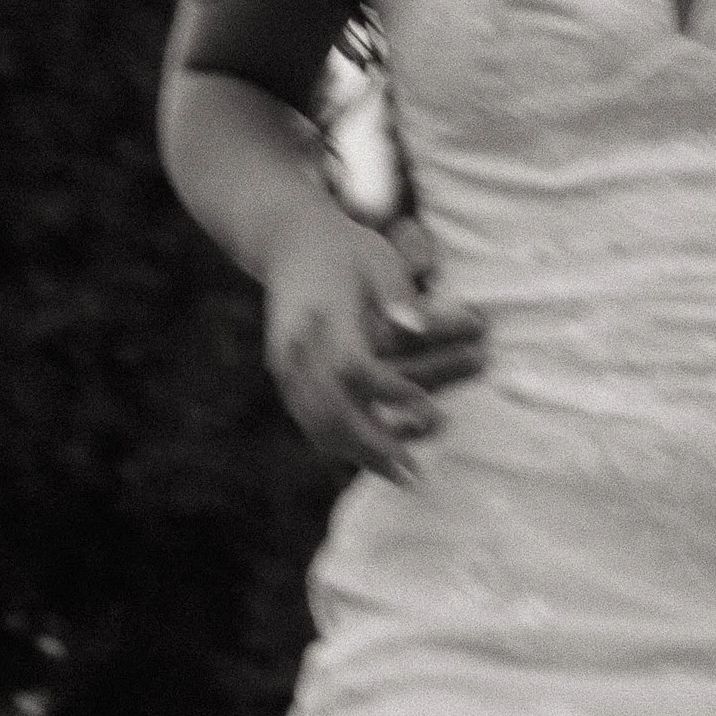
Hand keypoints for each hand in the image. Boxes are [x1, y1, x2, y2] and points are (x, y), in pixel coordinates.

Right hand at [264, 202, 486, 479]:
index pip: (355, 367)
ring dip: (358, 455)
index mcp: (322, 316)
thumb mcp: (377, 257)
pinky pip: (307, 420)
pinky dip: (338, 444)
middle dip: (375, 446)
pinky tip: (369, 458)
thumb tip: (417, 329)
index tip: (431, 410)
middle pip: (330, 411)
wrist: (290, 241)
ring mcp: (284, 366)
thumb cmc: (346, 248)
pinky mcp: (283, 375)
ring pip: (316, 425)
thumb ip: (398, 294)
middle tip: (416, 472)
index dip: (394, 393)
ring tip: (400, 475)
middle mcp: (296, 348)